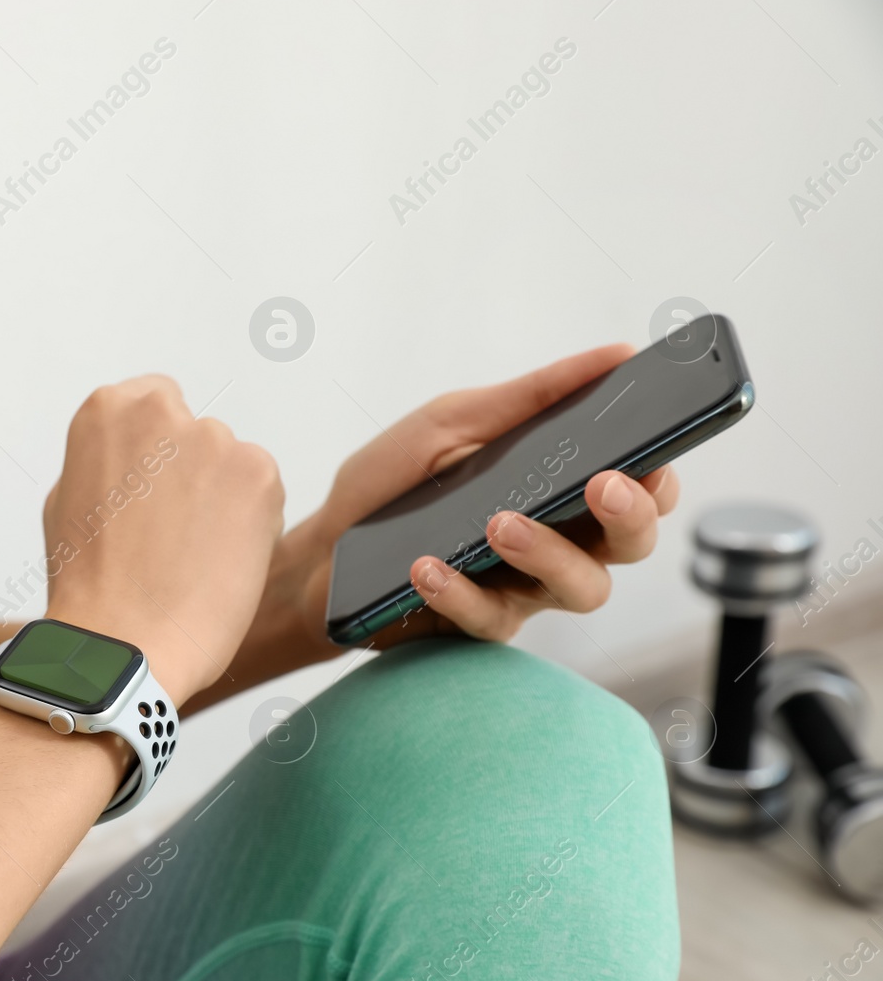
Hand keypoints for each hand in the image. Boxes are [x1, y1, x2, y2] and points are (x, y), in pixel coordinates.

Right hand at [42, 376, 284, 704]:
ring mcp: (214, 439)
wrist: (123, 642)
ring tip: (192, 559)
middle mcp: (161, 411)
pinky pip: (264, 495)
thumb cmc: (88, 586)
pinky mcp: (258, 473)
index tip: (156, 488)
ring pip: (233, 468)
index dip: (159, 452)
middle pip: (198, 437)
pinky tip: (218, 563)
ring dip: (224, 504)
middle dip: (193, 478)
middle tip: (172, 536)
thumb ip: (108, 460)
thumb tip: (136, 457)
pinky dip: (253, 526)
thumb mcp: (69, 498)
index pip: (157, 401)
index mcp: (108, 410)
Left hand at [273, 343, 678, 654]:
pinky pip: (491, 618)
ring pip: (580, 588)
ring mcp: (523, 590)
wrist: (321, 549)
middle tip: (598, 486)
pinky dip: (459, 590)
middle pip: (630, 544)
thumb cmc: (394, 482)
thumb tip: (618, 354)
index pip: (643, 487)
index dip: (659, 476)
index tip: (649, 455)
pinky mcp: (478, 626)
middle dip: (628, 516)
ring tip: (498, 524)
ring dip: (547, 553)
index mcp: (563, 487)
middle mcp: (559, 543)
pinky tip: (427, 566)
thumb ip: (534, 396)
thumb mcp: (453, 422)